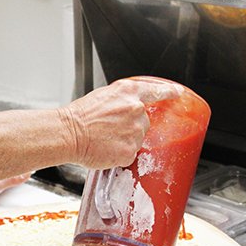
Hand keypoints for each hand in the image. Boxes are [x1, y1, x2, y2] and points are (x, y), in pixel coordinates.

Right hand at [59, 78, 181, 168]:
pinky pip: (130, 154)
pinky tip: (106, 149)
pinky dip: (120, 154)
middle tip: (110, 130)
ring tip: (105, 139)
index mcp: (128, 93)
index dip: (168, 91)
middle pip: (144, 121)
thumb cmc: (79, 116)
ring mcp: (135, 131)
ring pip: (137, 139)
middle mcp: (135, 110)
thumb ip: (120, 101)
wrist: (69, 134)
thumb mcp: (102, 97)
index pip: (156, 91)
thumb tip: (126, 111)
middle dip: (131, 127)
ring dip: (125, 141)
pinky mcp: (130, 151)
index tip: (177, 92)